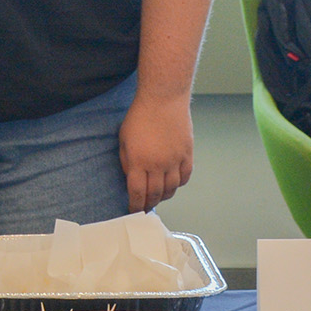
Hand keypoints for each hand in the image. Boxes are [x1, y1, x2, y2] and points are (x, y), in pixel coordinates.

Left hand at [118, 93, 193, 211]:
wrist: (163, 99)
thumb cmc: (140, 116)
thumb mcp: (124, 140)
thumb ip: (127, 162)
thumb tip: (131, 179)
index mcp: (139, 161)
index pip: (138, 192)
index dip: (135, 205)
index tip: (133, 210)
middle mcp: (158, 164)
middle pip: (155, 194)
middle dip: (149, 204)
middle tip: (146, 207)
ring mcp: (175, 160)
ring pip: (172, 188)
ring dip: (164, 196)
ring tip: (159, 196)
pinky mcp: (187, 154)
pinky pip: (185, 177)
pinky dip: (179, 184)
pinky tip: (173, 183)